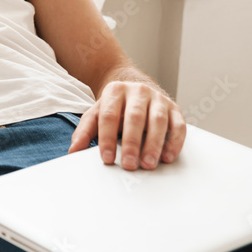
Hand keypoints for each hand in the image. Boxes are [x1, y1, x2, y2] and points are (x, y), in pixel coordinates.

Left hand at [67, 81, 186, 169]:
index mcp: (115, 91)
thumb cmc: (115, 107)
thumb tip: (73, 151)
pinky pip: (178, 125)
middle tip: (129, 165)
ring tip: (148, 164)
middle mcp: (138, 92)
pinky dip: (174, 142)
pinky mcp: (174, 109)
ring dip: (154, 144)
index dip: (107, 138)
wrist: (134, 87)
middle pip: (135, 117)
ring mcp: (158, 99)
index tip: (107, 158)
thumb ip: (85, 131)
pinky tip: (167, 156)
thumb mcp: (96, 114)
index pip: (108, 115)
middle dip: (132, 143)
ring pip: (157, 120)